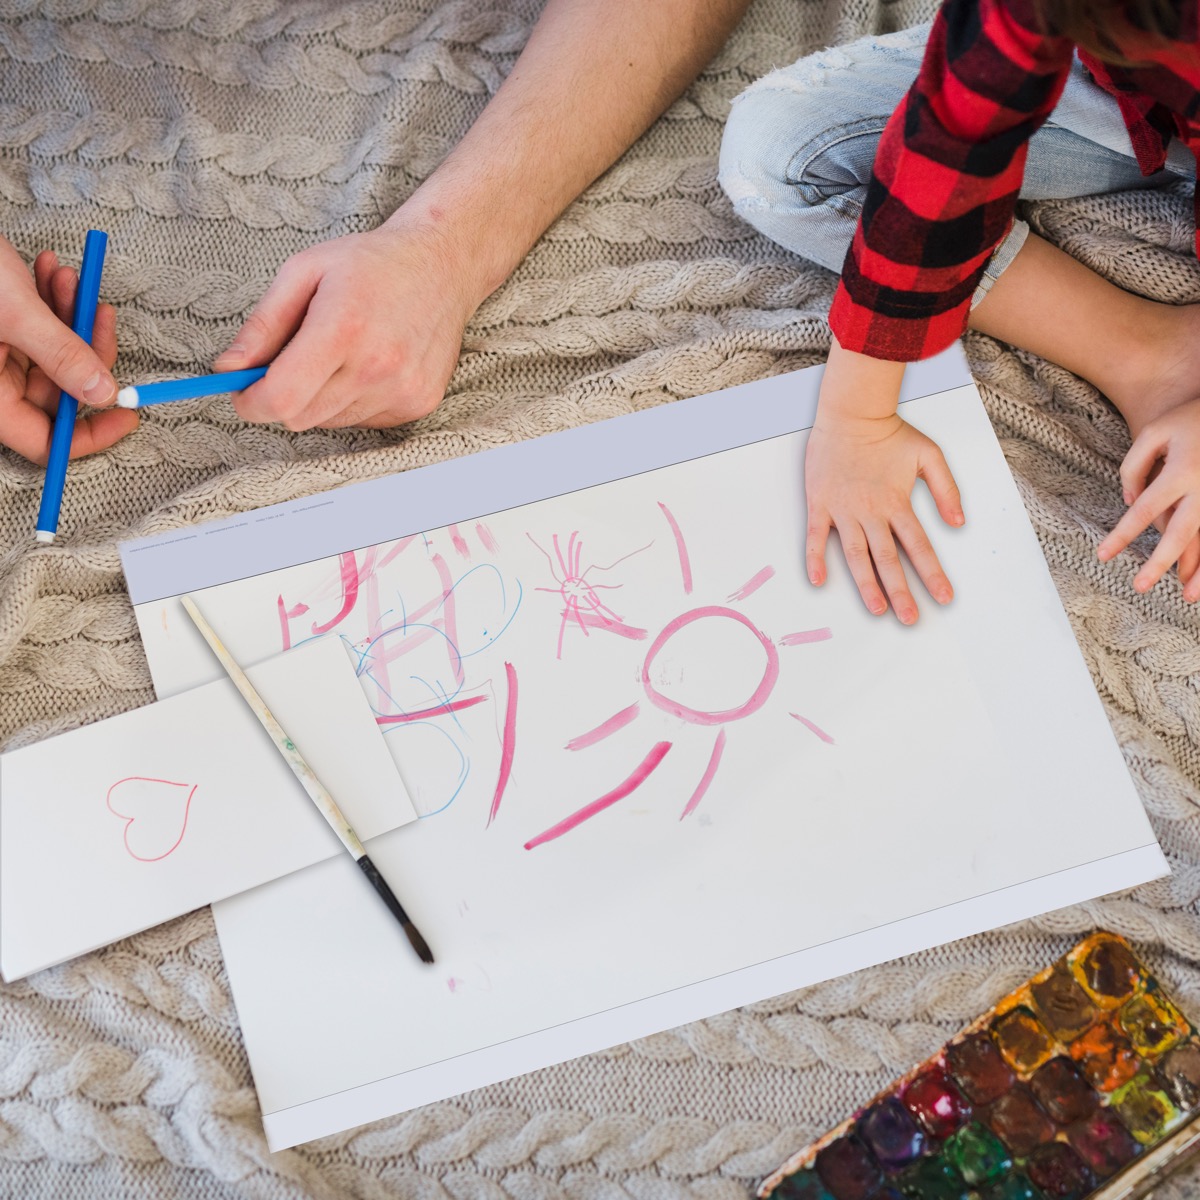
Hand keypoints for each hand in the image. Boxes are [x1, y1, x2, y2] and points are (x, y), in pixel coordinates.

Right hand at [0, 239, 131, 463]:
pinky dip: (52, 304)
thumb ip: (61, 356)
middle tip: (98, 311)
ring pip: (54, 357)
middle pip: (60, 392)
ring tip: (69, 278)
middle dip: (86, 350)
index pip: (45, 442)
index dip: (92, 433)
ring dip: (72, 318)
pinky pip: (37, 332)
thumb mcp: (15, 312)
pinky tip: (51, 271)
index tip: (130, 412)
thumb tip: (103, 394)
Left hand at [215, 218, 478, 430]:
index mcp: (343, 328)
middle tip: (288, 364)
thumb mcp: (303, 272)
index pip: (282, 398)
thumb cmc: (370, 263)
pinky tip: (367, 365)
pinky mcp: (419, 403)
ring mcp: (402, 390)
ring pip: (330, 422)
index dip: (251, 402)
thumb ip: (262, 325)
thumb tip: (228, 369)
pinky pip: (362, 421)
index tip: (243, 392)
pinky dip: (351, 401)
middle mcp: (377, 367)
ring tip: (339, 355)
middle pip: (300, 417)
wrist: (443, 267)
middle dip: (283, 397)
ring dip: (319, 398)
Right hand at [806, 410, 963, 623]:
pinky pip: (816, 537)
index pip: (919, 547)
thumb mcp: (929, 456)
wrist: (851, 414)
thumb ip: (946, 490)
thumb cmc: (889, 433)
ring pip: (856, 555)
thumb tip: (959, 522)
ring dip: (866, 584)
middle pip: (888, 560)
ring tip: (876, 608)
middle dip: (901, 592)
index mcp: (898, 503)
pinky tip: (818, 580)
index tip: (943, 598)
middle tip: (910, 618)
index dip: (932, 575)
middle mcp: (871, 512)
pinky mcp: (820, 504)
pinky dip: (815, 559)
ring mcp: (844, 510)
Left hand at [1098, 397, 1199, 599]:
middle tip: (1140, 587)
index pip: (1144, 512)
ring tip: (1188, 598)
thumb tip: (1129, 502)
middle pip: (1180, 533)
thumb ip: (1134, 467)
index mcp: (1181, 472)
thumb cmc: (1187, 419)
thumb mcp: (1153, 433)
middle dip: (1160, 563)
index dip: (1122, 535)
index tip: (1103, 556)